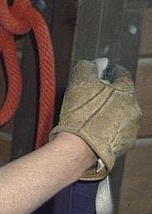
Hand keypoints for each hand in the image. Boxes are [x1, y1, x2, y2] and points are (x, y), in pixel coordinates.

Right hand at [49, 60, 141, 179]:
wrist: (80, 148)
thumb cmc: (81, 115)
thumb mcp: (79, 81)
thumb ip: (88, 67)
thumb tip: (95, 64)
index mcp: (126, 91)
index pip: (121, 73)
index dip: (107, 71)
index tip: (98, 73)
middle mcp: (134, 109)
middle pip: (121, 94)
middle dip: (108, 92)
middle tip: (90, 96)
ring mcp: (132, 128)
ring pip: (120, 112)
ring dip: (109, 110)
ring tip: (91, 114)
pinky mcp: (126, 143)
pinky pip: (118, 129)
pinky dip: (108, 126)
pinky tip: (94, 128)